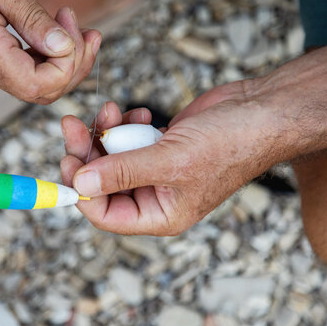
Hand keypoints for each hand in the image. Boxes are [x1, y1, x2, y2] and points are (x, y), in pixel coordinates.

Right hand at [0, 0, 100, 103]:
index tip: (76, 35)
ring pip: (37, 86)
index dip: (67, 68)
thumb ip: (33, 19)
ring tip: (80, 29)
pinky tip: (62, 36)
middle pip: (41, 92)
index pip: (37, 85)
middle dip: (74, 66)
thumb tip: (63, 48)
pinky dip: (50, 58)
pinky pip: (26, 72)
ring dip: (66, 62)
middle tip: (88, 32)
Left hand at [61, 98, 273, 234]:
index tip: (67, 161)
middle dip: (85, 154)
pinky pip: (126, 138)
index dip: (82, 192)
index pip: (106, 214)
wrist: (259, 111)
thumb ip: (123, 173)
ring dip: (104, 133)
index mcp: (160, 214)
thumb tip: (80, 184)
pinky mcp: (157, 145)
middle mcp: (155, 196)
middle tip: (73, 127)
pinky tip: (135, 114)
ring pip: (111, 157)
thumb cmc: (229, 143)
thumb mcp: (171, 161)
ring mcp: (155, 168)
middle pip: (102, 182)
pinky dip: (123, 124)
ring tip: (109, 111)